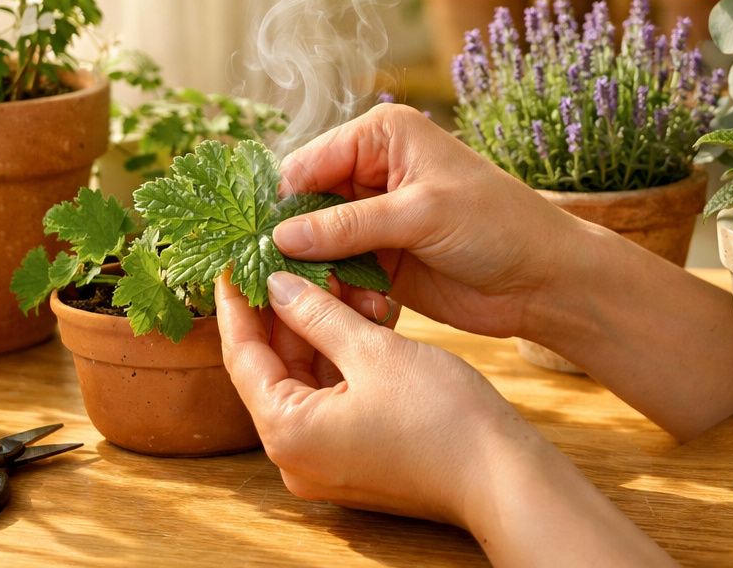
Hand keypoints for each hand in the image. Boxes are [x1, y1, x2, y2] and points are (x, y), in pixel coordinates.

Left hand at [217, 270, 676, 564]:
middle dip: (283, 311)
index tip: (232, 262)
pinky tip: (358, 314)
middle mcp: (294, 455)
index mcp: (287, 431)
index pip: (243, 356)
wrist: (501, 475)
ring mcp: (324, 460)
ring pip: (306, 379)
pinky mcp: (353, 458)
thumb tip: (276, 286)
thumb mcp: (373, 351)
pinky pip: (331, 398)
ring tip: (333, 277)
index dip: (236, 304)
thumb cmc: (439, 416)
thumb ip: (317, 314)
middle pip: (272, 368)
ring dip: (317, 330)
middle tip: (285, 258)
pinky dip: (340, 358)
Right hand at [273, 103, 582, 338]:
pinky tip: (373, 309)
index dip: (283, 201)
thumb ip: (348, 225)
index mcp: (381, 135)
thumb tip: (280, 235)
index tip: (263, 243)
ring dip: (326, 275)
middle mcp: (372, 171)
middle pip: (305, 206)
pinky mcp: (382, 260)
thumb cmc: (495, 225)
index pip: (308, 163)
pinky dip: (346, 294)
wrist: (544, 279)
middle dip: (299, 244)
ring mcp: (375, 218)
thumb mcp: (420, 215)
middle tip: (289, 280)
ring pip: (318, 246)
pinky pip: (341, 275)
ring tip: (349, 297)